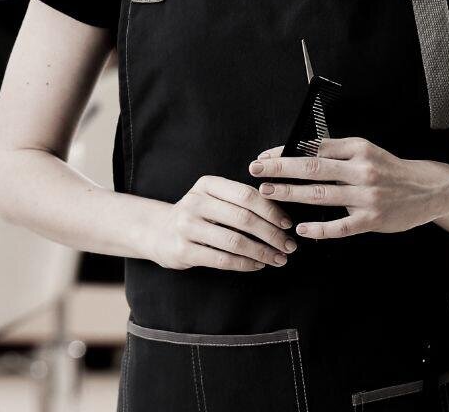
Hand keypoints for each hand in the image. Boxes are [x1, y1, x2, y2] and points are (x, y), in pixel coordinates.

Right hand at [143, 176, 296, 272]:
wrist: (159, 232)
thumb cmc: (198, 215)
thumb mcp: (213, 198)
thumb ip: (240, 202)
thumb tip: (282, 219)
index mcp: (207, 184)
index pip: (246, 195)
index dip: (271, 211)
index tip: (288, 225)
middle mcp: (195, 202)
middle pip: (243, 218)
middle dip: (272, 235)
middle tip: (289, 246)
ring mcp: (186, 227)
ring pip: (235, 242)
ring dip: (262, 252)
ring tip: (278, 259)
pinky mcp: (183, 250)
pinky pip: (222, 259)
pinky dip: (245, 264)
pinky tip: (258, 264)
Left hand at [249, 137, 448, 240]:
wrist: (429, 189)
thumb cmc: (389, 169)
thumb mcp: (365, 150)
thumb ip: (336, 151)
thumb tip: (298, 152)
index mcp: (357, 148)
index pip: (314, 148)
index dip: (285, 152)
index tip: (264, 157)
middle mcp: (361, 170)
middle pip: (313, 168)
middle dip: (280, 170)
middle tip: (256, 171)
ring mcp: (367, 196)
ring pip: (321, 195)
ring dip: (291, 194)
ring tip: (268, 194)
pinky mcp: (372, 220)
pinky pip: (340, 226)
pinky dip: (319, 229)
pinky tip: (301, 229)